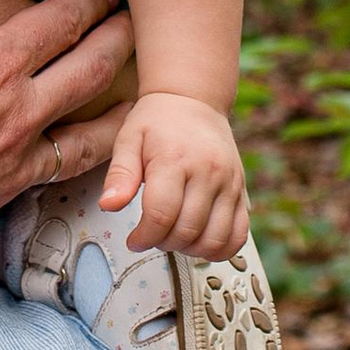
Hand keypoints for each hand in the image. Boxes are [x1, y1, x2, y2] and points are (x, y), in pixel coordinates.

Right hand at [0, 0, 131, 202]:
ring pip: (88, 139)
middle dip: (118, 42)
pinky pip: (49, 182)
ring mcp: (11, 170)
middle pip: (90, 73)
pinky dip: (75, 166)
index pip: (59, 23)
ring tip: (136, 102)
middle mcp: (16, 120)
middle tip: (134, 24)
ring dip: (118, 113)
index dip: (86, 0)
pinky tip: (70, 161)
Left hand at [106, 93, 247, 259]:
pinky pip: (239, 235)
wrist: (193, 100)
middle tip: (151, 235)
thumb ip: (119, 175)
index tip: (134, 239)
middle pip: (187, 231)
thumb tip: (109, 205)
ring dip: (189, 250)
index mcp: (175, 160)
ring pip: (215, 240)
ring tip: (173, 236)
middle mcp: (208, 172)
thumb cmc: (157, 121)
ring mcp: (229, 183)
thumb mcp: (128, 139)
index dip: (144, 237)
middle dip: (163, 243)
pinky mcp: (241, 192)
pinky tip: (199, 240)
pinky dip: (220, 248)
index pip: (161, 215)